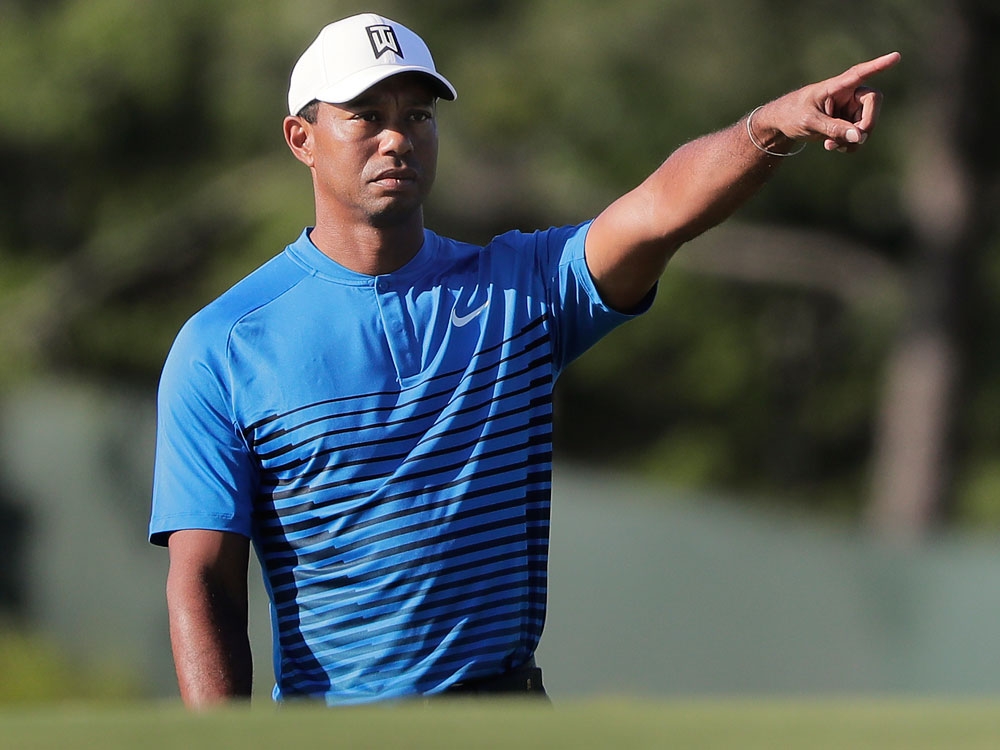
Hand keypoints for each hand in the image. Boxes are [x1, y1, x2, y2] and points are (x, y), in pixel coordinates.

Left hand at [754, 51, 900, 153]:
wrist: (784, 124)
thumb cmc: (793, 115)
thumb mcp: (810, 122)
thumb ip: (833, 128)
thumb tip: (860, 137)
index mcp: (836, 86)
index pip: (860, 74)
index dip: (879, 66)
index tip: (896, 56)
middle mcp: (848, 94)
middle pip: (872, 104)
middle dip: (866, 125)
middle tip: (854, 141)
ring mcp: (850, 108)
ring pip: (866, 124)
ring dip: (854, 139)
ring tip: (832, 146)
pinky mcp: (849, 122)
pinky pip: (859, 135)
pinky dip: (850, 144)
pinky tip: (834, 147)